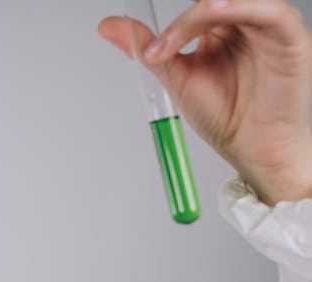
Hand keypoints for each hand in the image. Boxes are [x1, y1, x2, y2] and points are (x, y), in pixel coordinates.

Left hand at [98, 0, 311, 205]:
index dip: (173, 22)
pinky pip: (274, 12)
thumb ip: (148, 48)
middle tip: (161, 47)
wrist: (251, 150)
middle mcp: (245, 21)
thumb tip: (107, 25)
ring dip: (207, 8)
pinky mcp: (291, 39)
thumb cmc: (224, 115)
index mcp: (219, 27)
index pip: (196, 4)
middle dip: (187, 16)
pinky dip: (245, 7)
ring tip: (179, 34)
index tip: (148, 51)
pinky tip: (219, 11)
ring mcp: (268, 27)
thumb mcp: (176, 78)